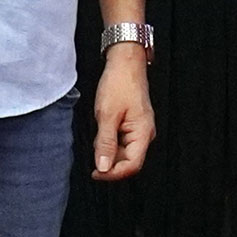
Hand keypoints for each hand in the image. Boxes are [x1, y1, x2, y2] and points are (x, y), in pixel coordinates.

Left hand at [93, 45, 154, 179]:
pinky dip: (110, 143)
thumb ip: (105, 143)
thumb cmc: (119, 83)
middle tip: (90, 160)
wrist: (125, 63)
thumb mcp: (107, 115)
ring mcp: (140, 129)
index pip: (132, 166)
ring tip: (95, 141)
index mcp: (143, 133)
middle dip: (110, 164)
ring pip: (125, 153)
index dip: (113, 174)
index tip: (95, 173)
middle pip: (129, 161)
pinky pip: (123, 142)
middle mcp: (145, 134)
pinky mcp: (133, 125)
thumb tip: (103, 167)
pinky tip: (100, 135)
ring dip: (109, 153)